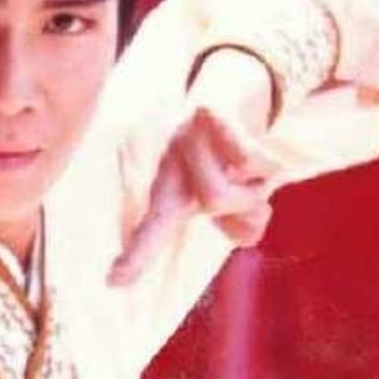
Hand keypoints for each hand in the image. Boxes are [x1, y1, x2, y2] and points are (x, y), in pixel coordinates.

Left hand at [109, 48, 282, 286]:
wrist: (232, 96)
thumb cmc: (230, 164)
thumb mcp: (241, 203)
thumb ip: (245, 225)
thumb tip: (249, 224)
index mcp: (170, 196)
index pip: (152, 232)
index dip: (138, 257)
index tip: (113, 282)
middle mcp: (169, 166)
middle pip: (214, 198)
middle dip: (243, 198)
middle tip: (250, 192)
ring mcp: (183, 137)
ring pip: (236, 177)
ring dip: (256, 182)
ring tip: (249, 170)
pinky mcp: (205, 111)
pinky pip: (248, 153)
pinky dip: (266, 159)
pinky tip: (254, 146)